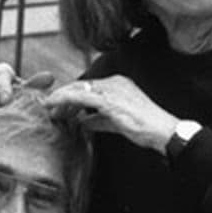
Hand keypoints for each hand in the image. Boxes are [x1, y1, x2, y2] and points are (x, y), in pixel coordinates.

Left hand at [47, 76, 177, 153]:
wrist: (161, 130)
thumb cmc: (145, 127)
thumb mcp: (116, 122)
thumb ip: (99, 120)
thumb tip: (83, 122)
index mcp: (118, 85)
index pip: (89, 88)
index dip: (72, 97)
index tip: (61, 108)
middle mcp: (114, 82)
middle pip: (81, 86)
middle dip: (64, 97)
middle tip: (51, 109)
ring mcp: (111, 89)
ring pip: (78, 89)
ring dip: (61, 99)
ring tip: (50, 109)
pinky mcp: (108, 99)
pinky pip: (80, 97)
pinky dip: (64, 100)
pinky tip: (54, 106)